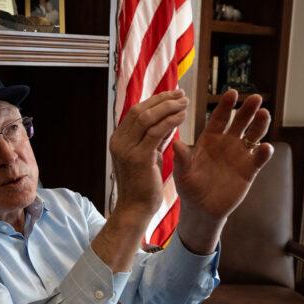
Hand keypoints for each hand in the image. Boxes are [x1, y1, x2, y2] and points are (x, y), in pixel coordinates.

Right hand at [109, 90, 188, 223]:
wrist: (135, 209)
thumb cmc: (143, 185)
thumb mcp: (146, 156)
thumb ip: (151, 138)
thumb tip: (165, 119)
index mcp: (118, 140)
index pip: (136, 111)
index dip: (155, 100)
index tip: (173, 94)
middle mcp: (119, 142)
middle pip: (140, 110)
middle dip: (163, 99)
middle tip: (182, 95)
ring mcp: (126, 149)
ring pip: (147, 117)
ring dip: (168, 107)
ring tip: (185, 103)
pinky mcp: (138, 157)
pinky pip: (156, 131)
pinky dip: (171, 121)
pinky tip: (183, 117)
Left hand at [171, 89, 272, 251]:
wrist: (201, 209)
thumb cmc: (189, 187)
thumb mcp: (183, 173)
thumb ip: (181, 158)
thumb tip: (175, 143)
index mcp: (210, 139)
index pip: (219, 117)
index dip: (226, 105)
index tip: (232, 93)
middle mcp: (227, 143)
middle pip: (240, 122)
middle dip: (247, 109)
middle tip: (255, 98)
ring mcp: (239, 155)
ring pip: (253, 136)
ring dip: (260, 124)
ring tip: (264, 114)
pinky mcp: (249, 170)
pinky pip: (258, 158)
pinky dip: (263, 153)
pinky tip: (266, 147)